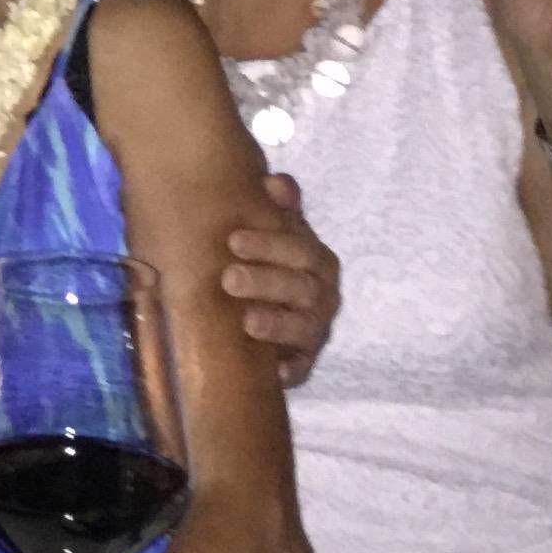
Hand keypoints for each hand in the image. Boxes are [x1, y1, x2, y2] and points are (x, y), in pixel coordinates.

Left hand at [224, 173, 338, 387]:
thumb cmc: (268, 264)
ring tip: (247, 320)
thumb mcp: (273, 233)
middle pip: (301, 287)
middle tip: (229, 278)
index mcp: (316, 260)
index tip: (234, 240)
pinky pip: (300, 369)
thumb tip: (274, 181)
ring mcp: (315, 331)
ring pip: (303, 327)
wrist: (264, 315)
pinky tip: (273, 370)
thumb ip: (279, 208)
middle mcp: (323, 295)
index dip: (271, 244)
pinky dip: (289, 370)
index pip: (300, 249)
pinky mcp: (303, 364)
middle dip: (266, 281)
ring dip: (276, 323)